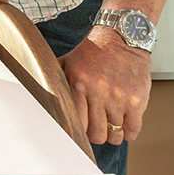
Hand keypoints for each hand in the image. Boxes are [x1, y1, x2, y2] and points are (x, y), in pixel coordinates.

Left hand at [62, 26, 152, 145]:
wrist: (122, 38)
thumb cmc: (94, 52)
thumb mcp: (68, 62)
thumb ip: (54, 79)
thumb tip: (36, 93)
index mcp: (78, 84)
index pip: (76, 124)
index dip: (79, 132)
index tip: (81, 131)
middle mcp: (98, 92)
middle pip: (96, 134)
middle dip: (96, 136)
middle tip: (98, 129)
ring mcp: (119, 98)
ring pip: (115, 135)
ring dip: (113, 134)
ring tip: (111, 126)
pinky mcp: (137, 101)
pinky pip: (133, 130)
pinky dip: (129, 133)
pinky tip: (125, 125)